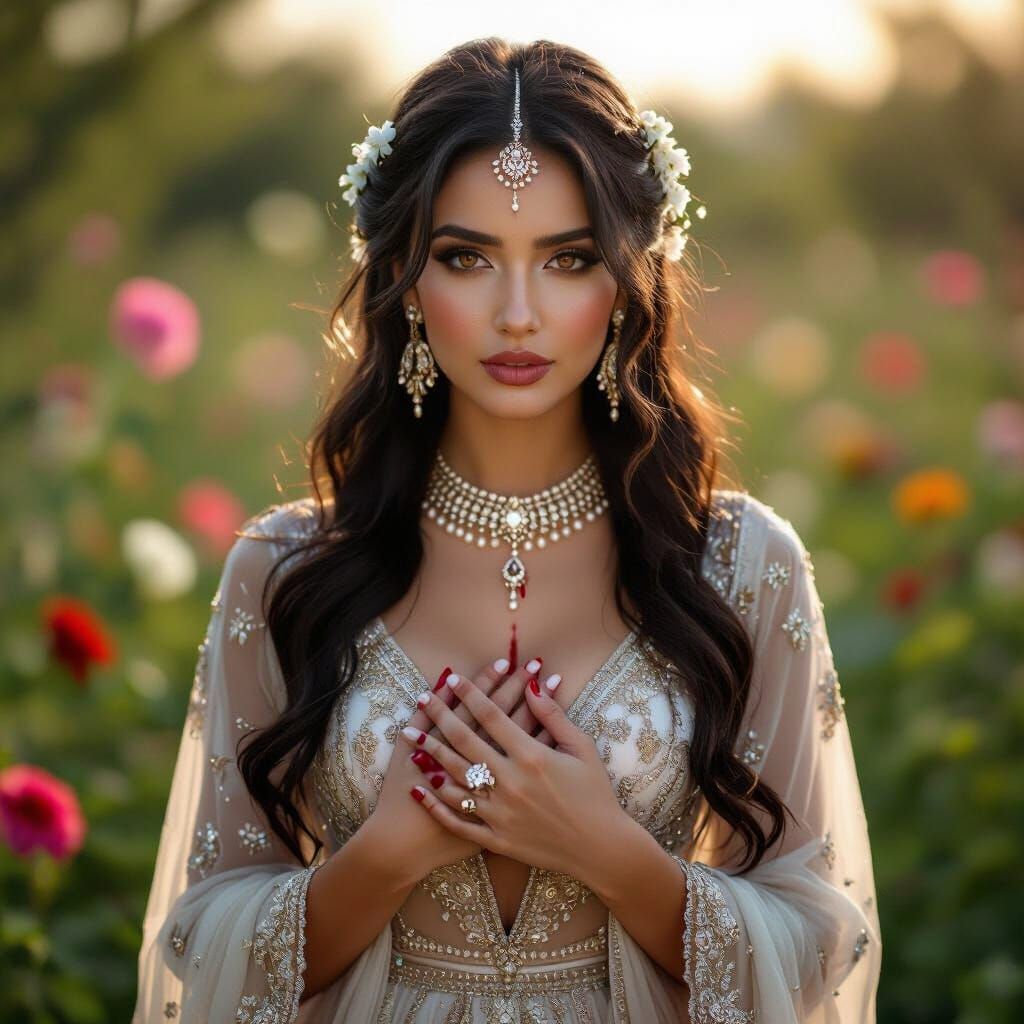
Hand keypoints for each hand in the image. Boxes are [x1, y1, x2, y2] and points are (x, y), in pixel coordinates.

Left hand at [397, 670, 625, 882]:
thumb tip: (532, 683)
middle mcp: (511, 782)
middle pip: (465, 742)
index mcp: (532, 756)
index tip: (453, 678)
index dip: (470, 694)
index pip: (492, 716)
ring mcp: (500, 812)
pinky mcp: (496, 838)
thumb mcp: (581, 749)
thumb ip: (553, 716)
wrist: (601, 848)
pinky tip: (419, 788)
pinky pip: (458, 820)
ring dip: (431, 755)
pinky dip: (435, 804)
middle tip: (422, 698)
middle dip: (440, 717)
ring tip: (411, 737)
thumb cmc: (595, 794)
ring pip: (455, 779)